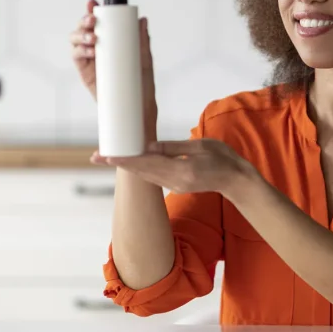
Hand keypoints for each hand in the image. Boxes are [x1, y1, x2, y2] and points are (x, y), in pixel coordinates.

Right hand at [71, 0, 157, 137]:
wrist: (136, 111)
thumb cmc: (141, 86)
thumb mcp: (144, 60)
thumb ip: (142, 41)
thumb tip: (142, 19)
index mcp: (110, 41)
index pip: (98, 21)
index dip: (92, 9)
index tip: (93, 2)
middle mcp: (97, 47)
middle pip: (83, 27)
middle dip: (84, 20)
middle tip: (93, 21)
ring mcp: (89, 59)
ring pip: (75, 39)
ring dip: (80, 34)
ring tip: (93, 39)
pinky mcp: (84, 72)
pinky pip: (75, 56)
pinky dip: (80, 51)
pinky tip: (91, 51)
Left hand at [90, 139, 255, 197]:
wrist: (237, 181)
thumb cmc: (224, 159)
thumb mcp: (200, 146)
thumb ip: (173, 147)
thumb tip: (148, 145)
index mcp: (182, 170)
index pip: (147, 163)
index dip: (124, 158)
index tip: (106, 155)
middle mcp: (174, 181)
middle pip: (140, 171)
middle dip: (118, 163)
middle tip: (95, 156)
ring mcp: (174, 186)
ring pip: (144, 175)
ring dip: (125, 166)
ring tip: (106, 157)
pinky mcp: (176, 185)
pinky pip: (152, 177)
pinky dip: (138, 169)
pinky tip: (129, 162)